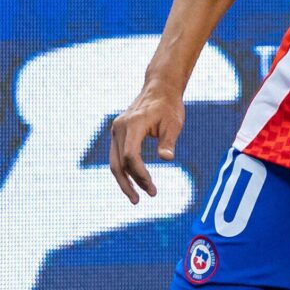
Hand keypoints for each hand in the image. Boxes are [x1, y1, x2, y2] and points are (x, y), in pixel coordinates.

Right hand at [107, 79, 187, 202]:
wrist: (159, 89)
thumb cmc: (169, 106)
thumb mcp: (174, 124)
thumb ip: (168, 141)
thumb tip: (166, 158)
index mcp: (133, 124)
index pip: (131, 155)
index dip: (139, 174)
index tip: (152, 187)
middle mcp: (120, 127)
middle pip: (118, 162)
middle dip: (129, 184)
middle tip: (140, 201)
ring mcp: (116, 130)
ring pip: (115, 162)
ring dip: (124, 181)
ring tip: (136, 198)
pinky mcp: (118, 133)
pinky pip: (117, 156)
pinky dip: (124, 171)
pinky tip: (134, 183)